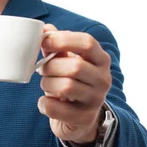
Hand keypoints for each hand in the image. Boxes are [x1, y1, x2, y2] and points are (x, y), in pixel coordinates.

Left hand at [36, 24, 111, 142]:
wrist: (81, 119)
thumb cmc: (72, 83)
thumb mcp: (66, 62)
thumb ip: (56, 46)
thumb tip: (46, 28)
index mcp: (100, 59)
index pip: (87, 43)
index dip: (63, 40)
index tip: (45, 41)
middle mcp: (103, 79)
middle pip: (74, 67)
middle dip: (50, 67)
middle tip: (42, 70)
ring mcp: (96, 100)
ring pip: (65, 87)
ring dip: (47, 85)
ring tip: (47, 85)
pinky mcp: (84, 118)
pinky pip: (55, 108)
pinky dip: (44, 104)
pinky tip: (45, 102)